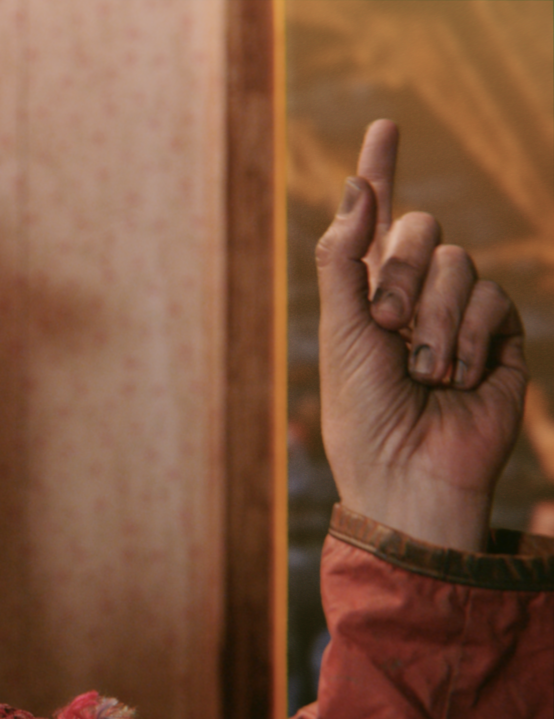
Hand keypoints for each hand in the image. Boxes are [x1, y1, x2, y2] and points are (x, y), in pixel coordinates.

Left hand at [316, 119, 527, 551]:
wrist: (410, 471)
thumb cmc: (362, 411)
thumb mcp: (341, 329)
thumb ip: (344, 256)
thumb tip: (356, 184)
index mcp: (364, 291)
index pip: (374, 218)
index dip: (382, 170)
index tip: (385, 126)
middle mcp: (412, 293)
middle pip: (417, 228)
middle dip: (398, 272)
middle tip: (387, 326)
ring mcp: (458, 312)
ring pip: (456, 262)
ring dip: (432, 318)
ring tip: (421, 371)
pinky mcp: (499, 334)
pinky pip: (492, 298)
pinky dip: (467, 337)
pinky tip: (456, 379)